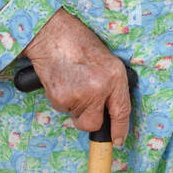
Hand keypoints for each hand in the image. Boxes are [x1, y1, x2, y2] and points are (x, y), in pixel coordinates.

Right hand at [24, 9, 132, 145]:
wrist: (51, 31)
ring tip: (70, 79)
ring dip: (73, 104)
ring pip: (75, 116)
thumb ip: (110, 84)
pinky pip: (61, 108)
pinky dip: (60, 97)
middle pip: (93, 123)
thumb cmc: (76, 41)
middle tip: (82, 100)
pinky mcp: (61, 98)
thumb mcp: (105, 59)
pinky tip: (60, 78)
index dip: (120, 129)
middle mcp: (101, 88)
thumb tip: (109, 109)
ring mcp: (80, 95)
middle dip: (87, 118)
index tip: (118, 140)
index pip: (122, 111)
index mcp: (115, 76)